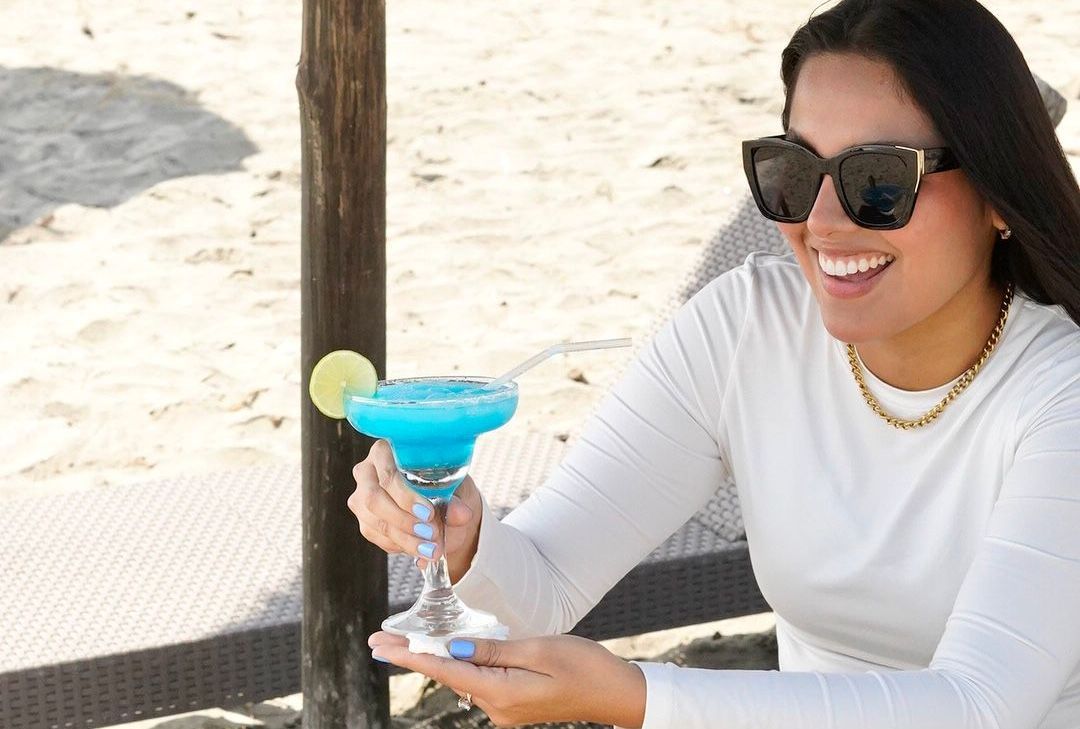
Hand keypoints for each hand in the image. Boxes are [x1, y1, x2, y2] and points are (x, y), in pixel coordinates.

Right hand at [348, 439, 481, 581]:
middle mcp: (368, 471)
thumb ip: (457, 501)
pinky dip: (400, 545)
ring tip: (431, 549)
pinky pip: (377, 536)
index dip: (406, 496)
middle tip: (431, 534)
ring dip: (405, 539)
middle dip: (404, 521)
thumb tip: (461, 514)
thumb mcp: (458, 489)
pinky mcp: (364, 519)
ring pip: (375, 522)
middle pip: (373, 499)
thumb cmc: (449, 487)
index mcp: (388, 450)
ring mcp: (361, 496)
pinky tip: (420, 548)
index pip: (388, 473)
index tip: (429, 513)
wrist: (445, 507)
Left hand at [368, 631, 645, 728]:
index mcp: (502, 693)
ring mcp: (505, 709)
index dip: (411, 655)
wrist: (617, 693)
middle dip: (413, 654)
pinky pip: (478, 681)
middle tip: (377, 641)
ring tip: (400, 641)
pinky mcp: (513, 704)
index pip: (446, 669)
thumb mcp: (540, 650)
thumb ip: (493, 649)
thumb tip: (453, 647)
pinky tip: (444, 650)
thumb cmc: (585, 666)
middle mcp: (497, 707)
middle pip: (447, 674)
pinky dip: (459, 663)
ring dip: (434, 658)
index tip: (381, 647)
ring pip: (462, 677)